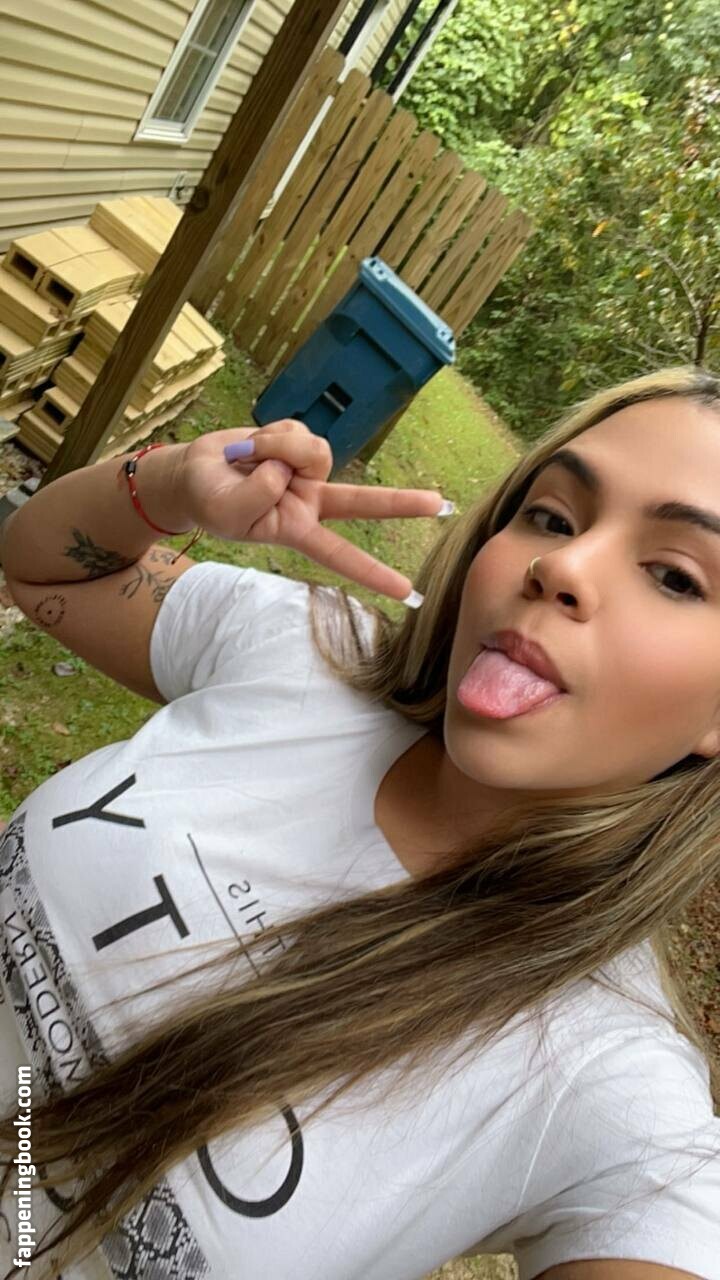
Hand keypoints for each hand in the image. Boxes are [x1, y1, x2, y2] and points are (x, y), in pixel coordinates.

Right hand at [179, 419, 450, 603]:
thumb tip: (288, 468)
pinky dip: (268, 435)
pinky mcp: (297, 442)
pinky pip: (293, 430)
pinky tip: (251, 446)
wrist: (195, 473)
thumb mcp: (228, 514)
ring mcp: (307, 470)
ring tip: (246, 459)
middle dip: (400, 503)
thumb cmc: (211, 504)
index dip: (372, 573)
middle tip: (441, 506)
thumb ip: (259, 496)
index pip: (340, 556)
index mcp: (297, 530)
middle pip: (361, 502)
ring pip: (312, 451)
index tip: (408, 593)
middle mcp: (311, 501)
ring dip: (274, 448)